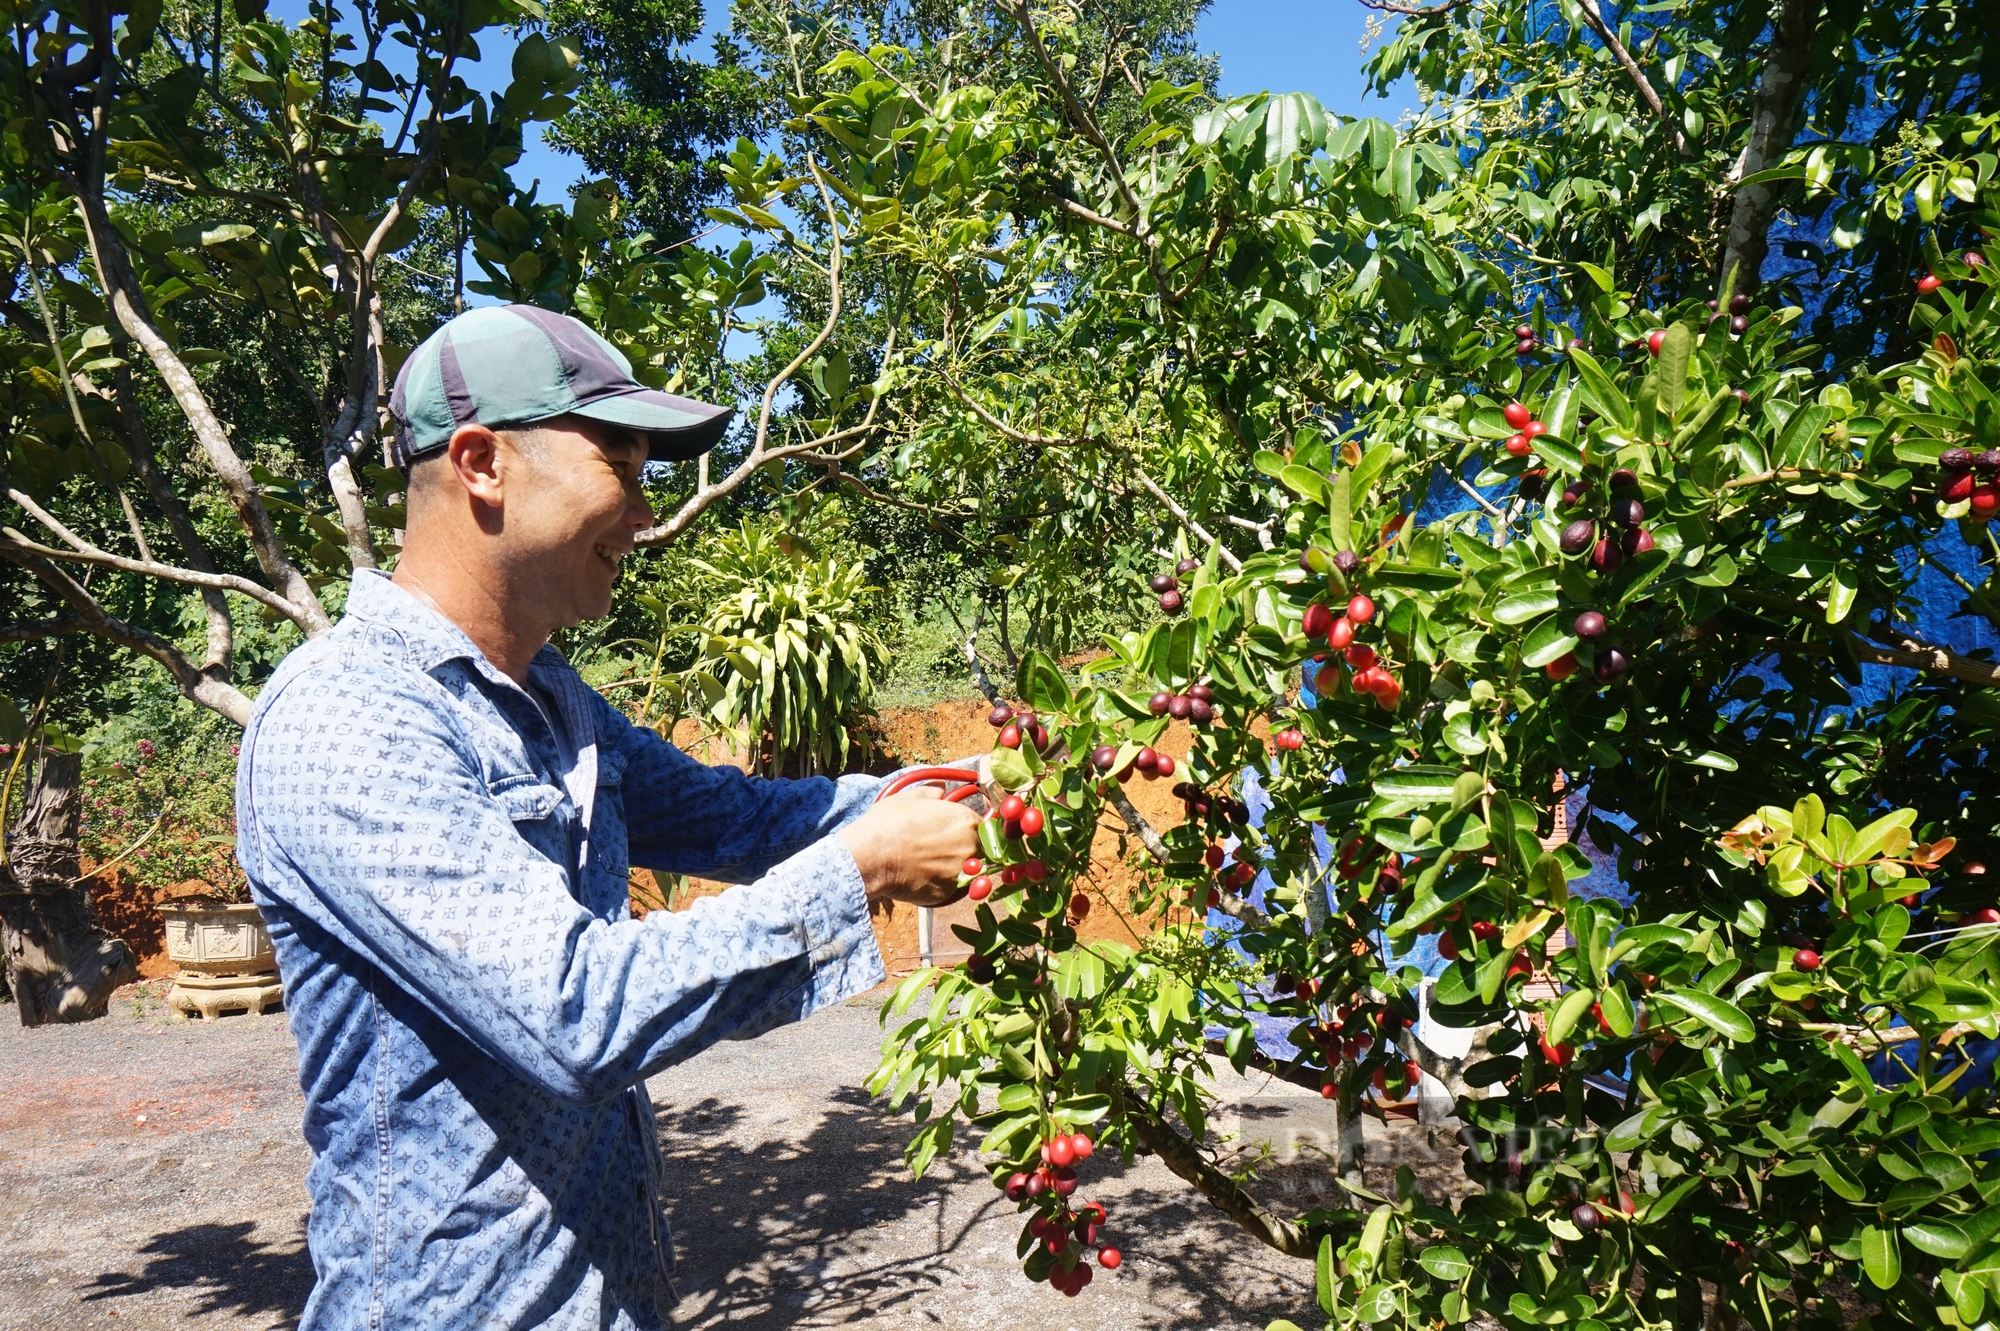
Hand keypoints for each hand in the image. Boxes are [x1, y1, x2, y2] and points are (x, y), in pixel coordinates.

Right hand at [839, 784, 980, 907]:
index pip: (980, 826)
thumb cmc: (890, 822)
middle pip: (979, 850)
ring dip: (956, 869)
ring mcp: (962, 872)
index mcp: (966, 820)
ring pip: (969, 872)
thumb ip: (932, 792)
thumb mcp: (911, 797)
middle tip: (939, 850)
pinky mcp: (949, 894)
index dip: (965, 829)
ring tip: (931, 865)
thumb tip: (941, 789)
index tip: (951, 833)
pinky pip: (953, 890)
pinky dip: (943, 885)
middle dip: (964, 850)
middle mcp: (971, 846)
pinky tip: (924, 877)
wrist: (872, 855)